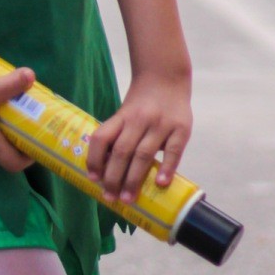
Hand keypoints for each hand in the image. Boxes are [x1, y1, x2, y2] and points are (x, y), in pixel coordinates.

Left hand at [85, 75, 191, 204]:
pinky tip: (161, 184)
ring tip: (128, 198)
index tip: (93, 179)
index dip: (95, 159)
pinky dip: (167, 168)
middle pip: (122, 151)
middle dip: (114, 178)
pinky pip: (173, 151)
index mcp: (122, 116)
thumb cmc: (142, 102)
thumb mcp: (125, 113)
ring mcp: (161, 124)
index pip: (101, 138)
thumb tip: (106, 170)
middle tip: (110, 198)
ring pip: (144, 154)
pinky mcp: (181, 128)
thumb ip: (118, 135)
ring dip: (134, 179)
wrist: (166, 76)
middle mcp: (139, 119)